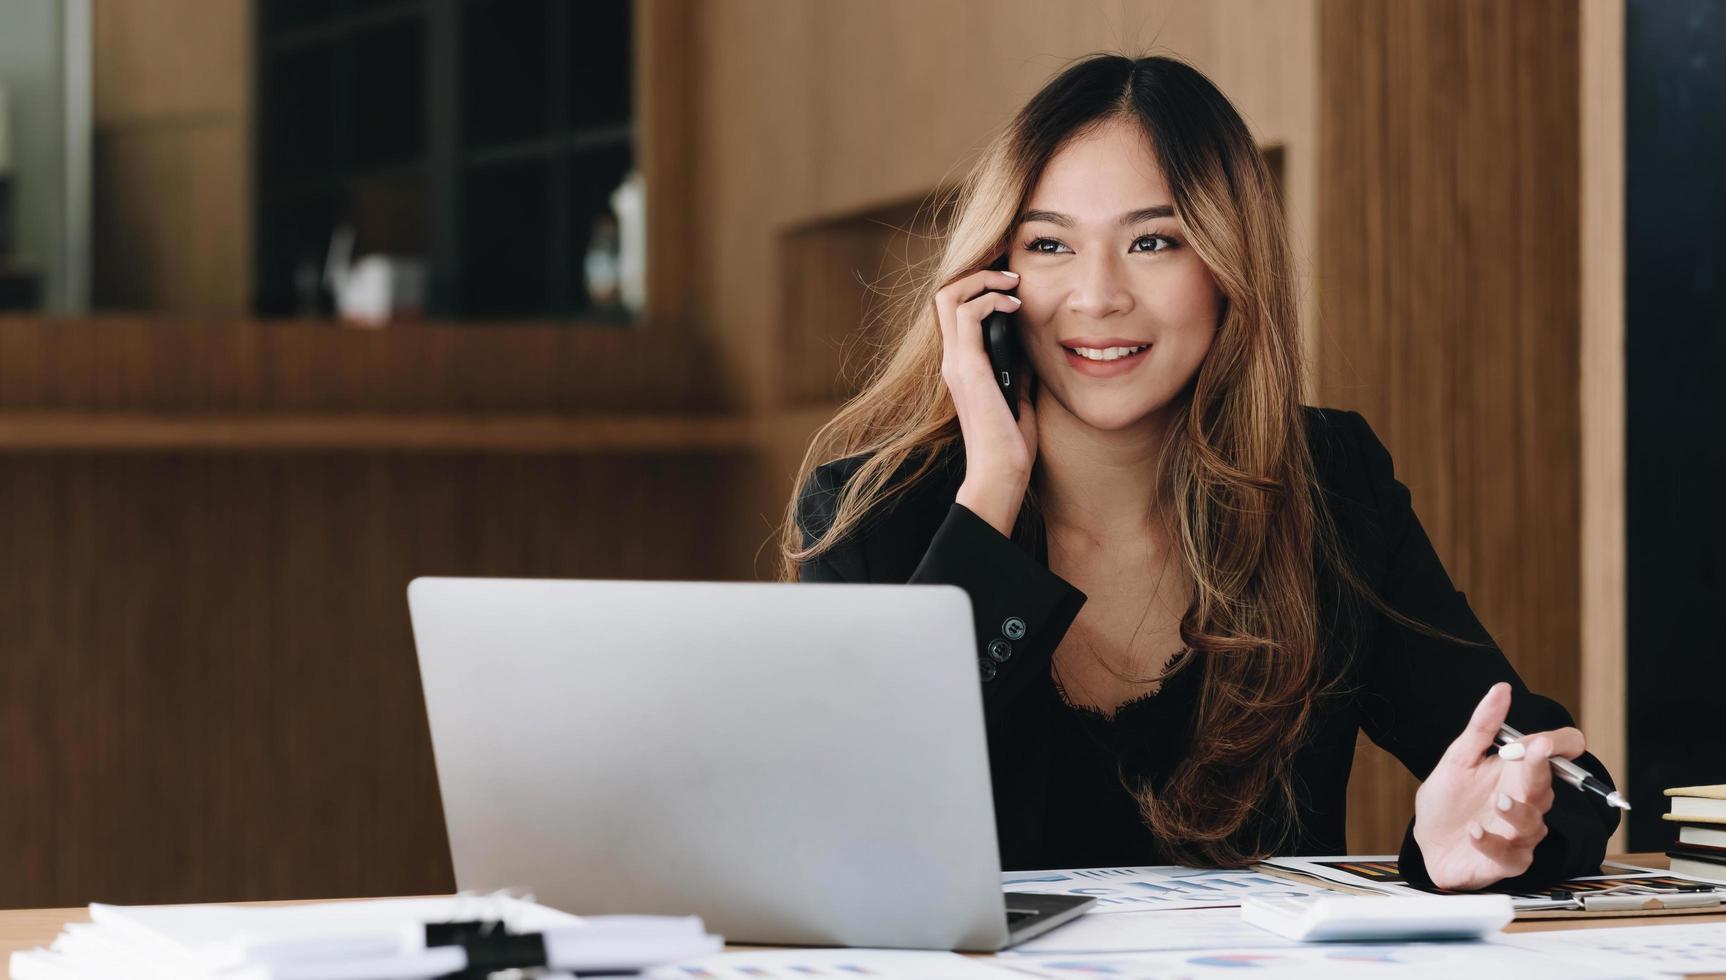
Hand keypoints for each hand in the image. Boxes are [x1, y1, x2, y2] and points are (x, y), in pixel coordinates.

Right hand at [934, 263, 1037, 535]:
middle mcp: (952, 359)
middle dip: (978, 271)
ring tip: (1013, 281)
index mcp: (962, 365)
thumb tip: (1029, 347)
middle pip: (946, 292)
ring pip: (949, 295)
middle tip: (1010, 268)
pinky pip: (968, 314)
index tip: (1009, 277)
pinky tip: (1015, 304)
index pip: (955, 309)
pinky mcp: (967, 366)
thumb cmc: (1011, 443)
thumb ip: (1016, 369)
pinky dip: (990, 299)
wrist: (1001, 472)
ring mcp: (955, 361)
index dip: (977, 284)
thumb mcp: (1018, 394)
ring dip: (983, 279)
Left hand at [1411, 681, 1586, 890]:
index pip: (1560, 754)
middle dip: (1538, 769)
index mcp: (1519, 773)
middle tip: (1531, 753)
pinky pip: (1510, 856)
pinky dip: (1491, 842)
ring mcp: (1520, 833)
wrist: (1427, 840)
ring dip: (1517, 810)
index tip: (1544, 740)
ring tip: (1498, 799)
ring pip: (1533, 823)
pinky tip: (1474, 831)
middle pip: (1547, 784)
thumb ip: (1482, 727)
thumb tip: (1501, 689)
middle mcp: (1527, 802)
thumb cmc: (1448, 800)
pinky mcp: (1506, 861)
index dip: (1561, 745)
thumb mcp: (1458, 758)